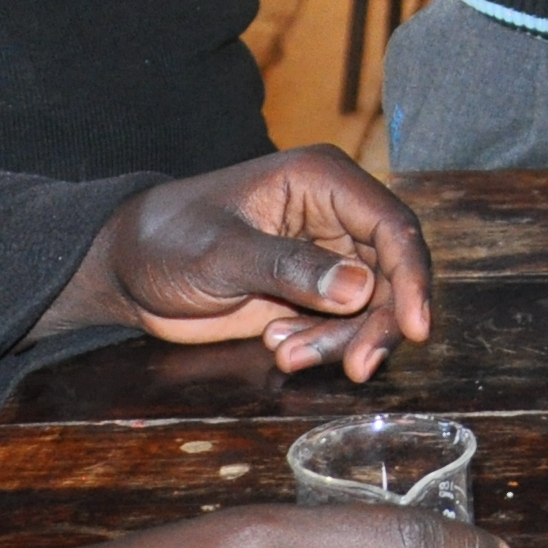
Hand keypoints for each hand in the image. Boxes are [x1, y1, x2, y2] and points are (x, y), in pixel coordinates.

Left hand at [40, 149, 435, 381]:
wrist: (130, 270)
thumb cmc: (167, 240)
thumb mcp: (222, 253)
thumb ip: (290, 269)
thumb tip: (361, 289)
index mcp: (323, 181)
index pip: (392, 226)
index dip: (413, 277)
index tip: (417, 328)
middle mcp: (337, 214)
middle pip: (393, 272)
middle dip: (378, 323)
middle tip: (354, 367)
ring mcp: (328, 255)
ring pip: (372, 306)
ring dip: (341, 340)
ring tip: (284, 354)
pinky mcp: (314, 292)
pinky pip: (344, 325)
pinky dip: (322, 345)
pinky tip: (277, 345)